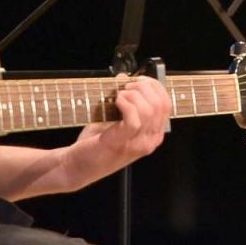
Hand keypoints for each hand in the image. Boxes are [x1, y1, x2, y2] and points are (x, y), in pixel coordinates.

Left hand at [59, 76, 170, 190]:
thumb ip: (124, 100)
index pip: (166, 105)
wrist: (78, 167)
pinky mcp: (122, 142)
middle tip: (127, 86)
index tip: (140, 79)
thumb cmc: (97, 143)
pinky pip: (134, 119)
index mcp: (154, 135)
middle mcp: (150, 141)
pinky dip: (126, 104)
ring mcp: (138, 144)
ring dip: (133, 95)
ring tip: (119, 95)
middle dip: (144, 88)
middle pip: (160, 105)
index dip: (155, 86)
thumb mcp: (116, 120)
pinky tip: (116, 101)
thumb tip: (124, 77)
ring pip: (149, 110)